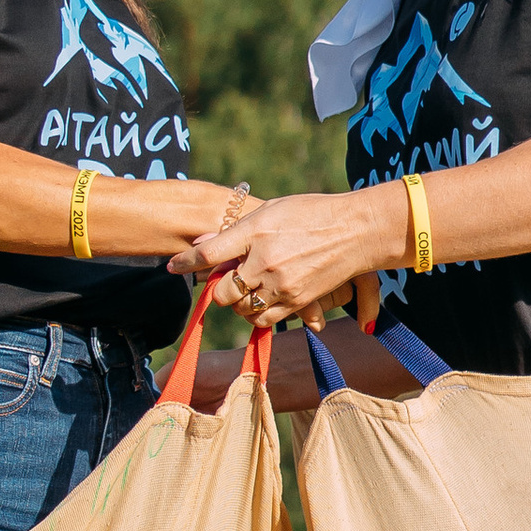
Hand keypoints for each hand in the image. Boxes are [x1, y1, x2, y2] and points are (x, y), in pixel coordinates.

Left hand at [175, 189, 402, 333]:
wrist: (357, 231)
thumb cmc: (312, 213)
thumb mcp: (272, 211)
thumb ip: (238, 230)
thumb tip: (203, 243)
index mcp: (256, 232)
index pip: (208, 254)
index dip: (185, 262)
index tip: (173, 267)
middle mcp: (265, 261)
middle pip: (223, 291)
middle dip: (218, 288)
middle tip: (223, 280)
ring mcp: (282, 284)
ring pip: (242, 309)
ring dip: (237, 303)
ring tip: (245, 289)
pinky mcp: (297, 301)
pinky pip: (264, 319)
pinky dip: (256, 315)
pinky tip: (261, 300)